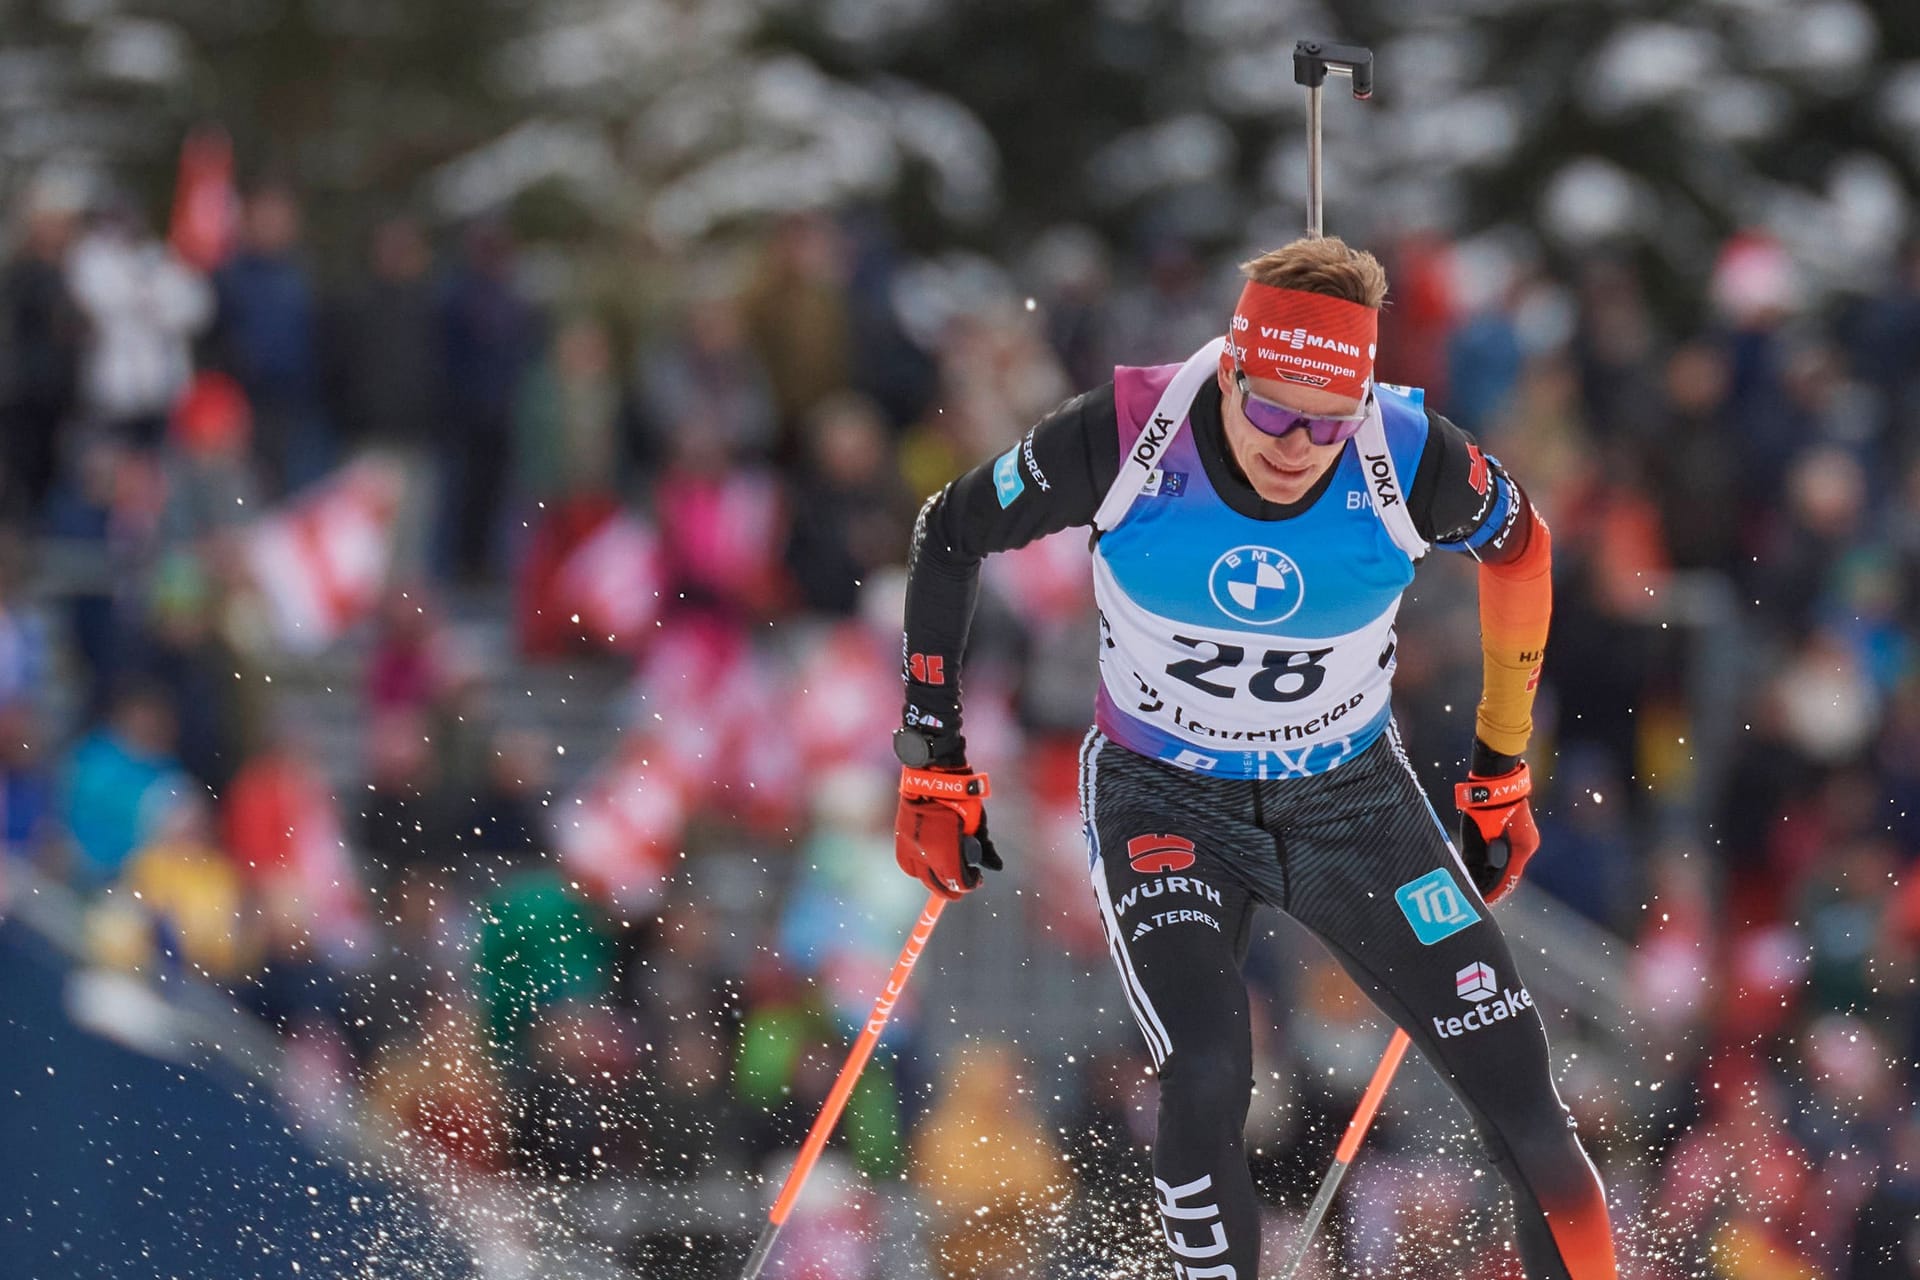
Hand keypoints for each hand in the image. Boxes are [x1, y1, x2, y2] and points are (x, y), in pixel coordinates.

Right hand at [894, 765, 1000, 899]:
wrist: (931, 776)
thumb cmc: (961, 798)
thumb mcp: (978, 823)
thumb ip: (985, 848)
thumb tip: (996, 867)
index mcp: (947, 851)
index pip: (958, 881)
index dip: (969, 884)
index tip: (977, 880)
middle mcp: (926, 854)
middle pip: (940, 885)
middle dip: (953, 888)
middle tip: (963, 885)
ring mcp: (911, 848)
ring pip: (923, 878)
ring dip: (935, 880)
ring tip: (945, 874)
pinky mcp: (901, 840)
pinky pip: (908, 865)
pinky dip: (919, 869)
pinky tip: (929, 865)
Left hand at [1453, 756, 1537, 903]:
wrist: (1497, 779)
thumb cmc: (1486, 805)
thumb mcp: (1478, 833)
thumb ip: (1477, 855)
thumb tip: (1470, 876)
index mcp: (1521, 848)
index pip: (1507, 878)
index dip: (1493, 892)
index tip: (1481, 904)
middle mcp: (1524, 847)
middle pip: (1507, 874)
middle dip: (1491, 887)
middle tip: (1475, 901)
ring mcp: (1521, 840)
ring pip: (1504, 865)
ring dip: (1490, 877)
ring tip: (1474, 890)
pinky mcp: (1515, 834)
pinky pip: (1503, 854)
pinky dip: (1491, 865)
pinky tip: (1478, 873)